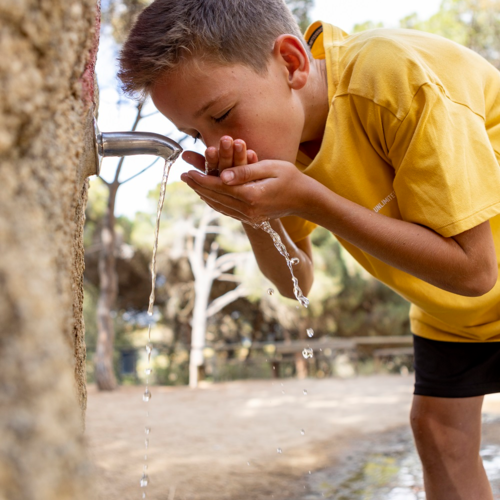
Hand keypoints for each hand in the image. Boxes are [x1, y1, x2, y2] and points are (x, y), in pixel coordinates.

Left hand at [182, 139, 311, 224]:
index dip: (202, 179)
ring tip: (192, 184)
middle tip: (184, 176)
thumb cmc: (290, 178)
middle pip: (216, 198)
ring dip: (204, 195)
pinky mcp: (252, 219)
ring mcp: (250, 217)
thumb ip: (245, 171)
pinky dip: (215, 203)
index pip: (219, 187)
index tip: (188, 171)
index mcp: (252, 196)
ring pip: (220, 207)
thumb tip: (222, 176)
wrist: (305, 199)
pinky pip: (228, 211)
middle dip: (198, 187)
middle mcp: (249, 210)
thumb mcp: (269, 167)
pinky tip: (208, 195)